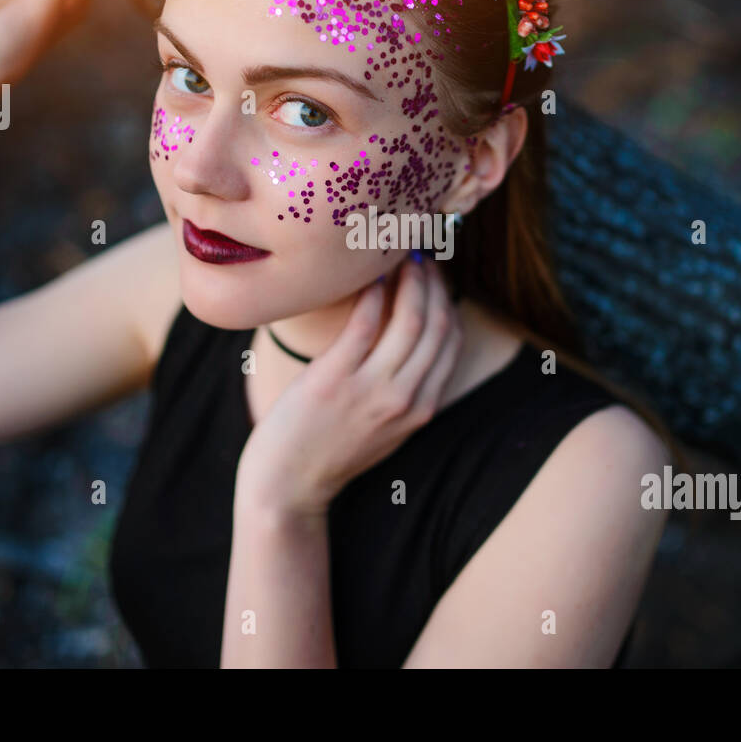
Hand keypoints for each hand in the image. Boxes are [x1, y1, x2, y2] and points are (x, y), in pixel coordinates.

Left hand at [235, 253, 463, 517]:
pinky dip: (372, 293)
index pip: (452, 340)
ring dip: (410, 279)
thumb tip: (407, 337)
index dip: (448, 299)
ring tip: (399, 256)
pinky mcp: (335, 378)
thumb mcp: (384, 428)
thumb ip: (403, 390)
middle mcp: (405, 397)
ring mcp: (372, 389)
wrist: (288, 487)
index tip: (436, 276)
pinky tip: (367, 276)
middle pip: (437, 323)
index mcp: (422, 408)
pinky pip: (364, 323)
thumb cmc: (329, 451)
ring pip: (410, 318)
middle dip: (434, 281)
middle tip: (421, 254)